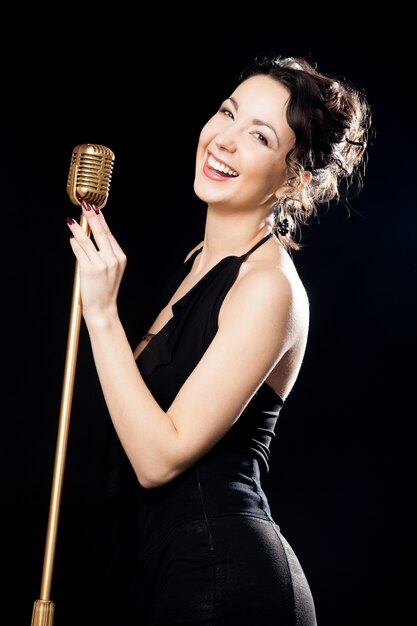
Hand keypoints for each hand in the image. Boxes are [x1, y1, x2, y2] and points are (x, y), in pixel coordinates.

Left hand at [67, 201, 126, 323]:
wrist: (103, 308)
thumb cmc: (105, 289)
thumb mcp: (112, 269)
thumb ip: (105, 253)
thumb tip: (90, 235)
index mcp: (120, 257)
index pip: (109, 234)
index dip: (101, 219)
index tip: (95, 208)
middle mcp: (113, 259)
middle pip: (101, 233)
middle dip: (92, 217)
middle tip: (85, 205)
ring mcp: (102, 265)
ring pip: (88, 241)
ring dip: (78, 229)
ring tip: (72, 220)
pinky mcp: (90, 270)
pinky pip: (80, 252)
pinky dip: (75, 243)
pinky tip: (71, 237)